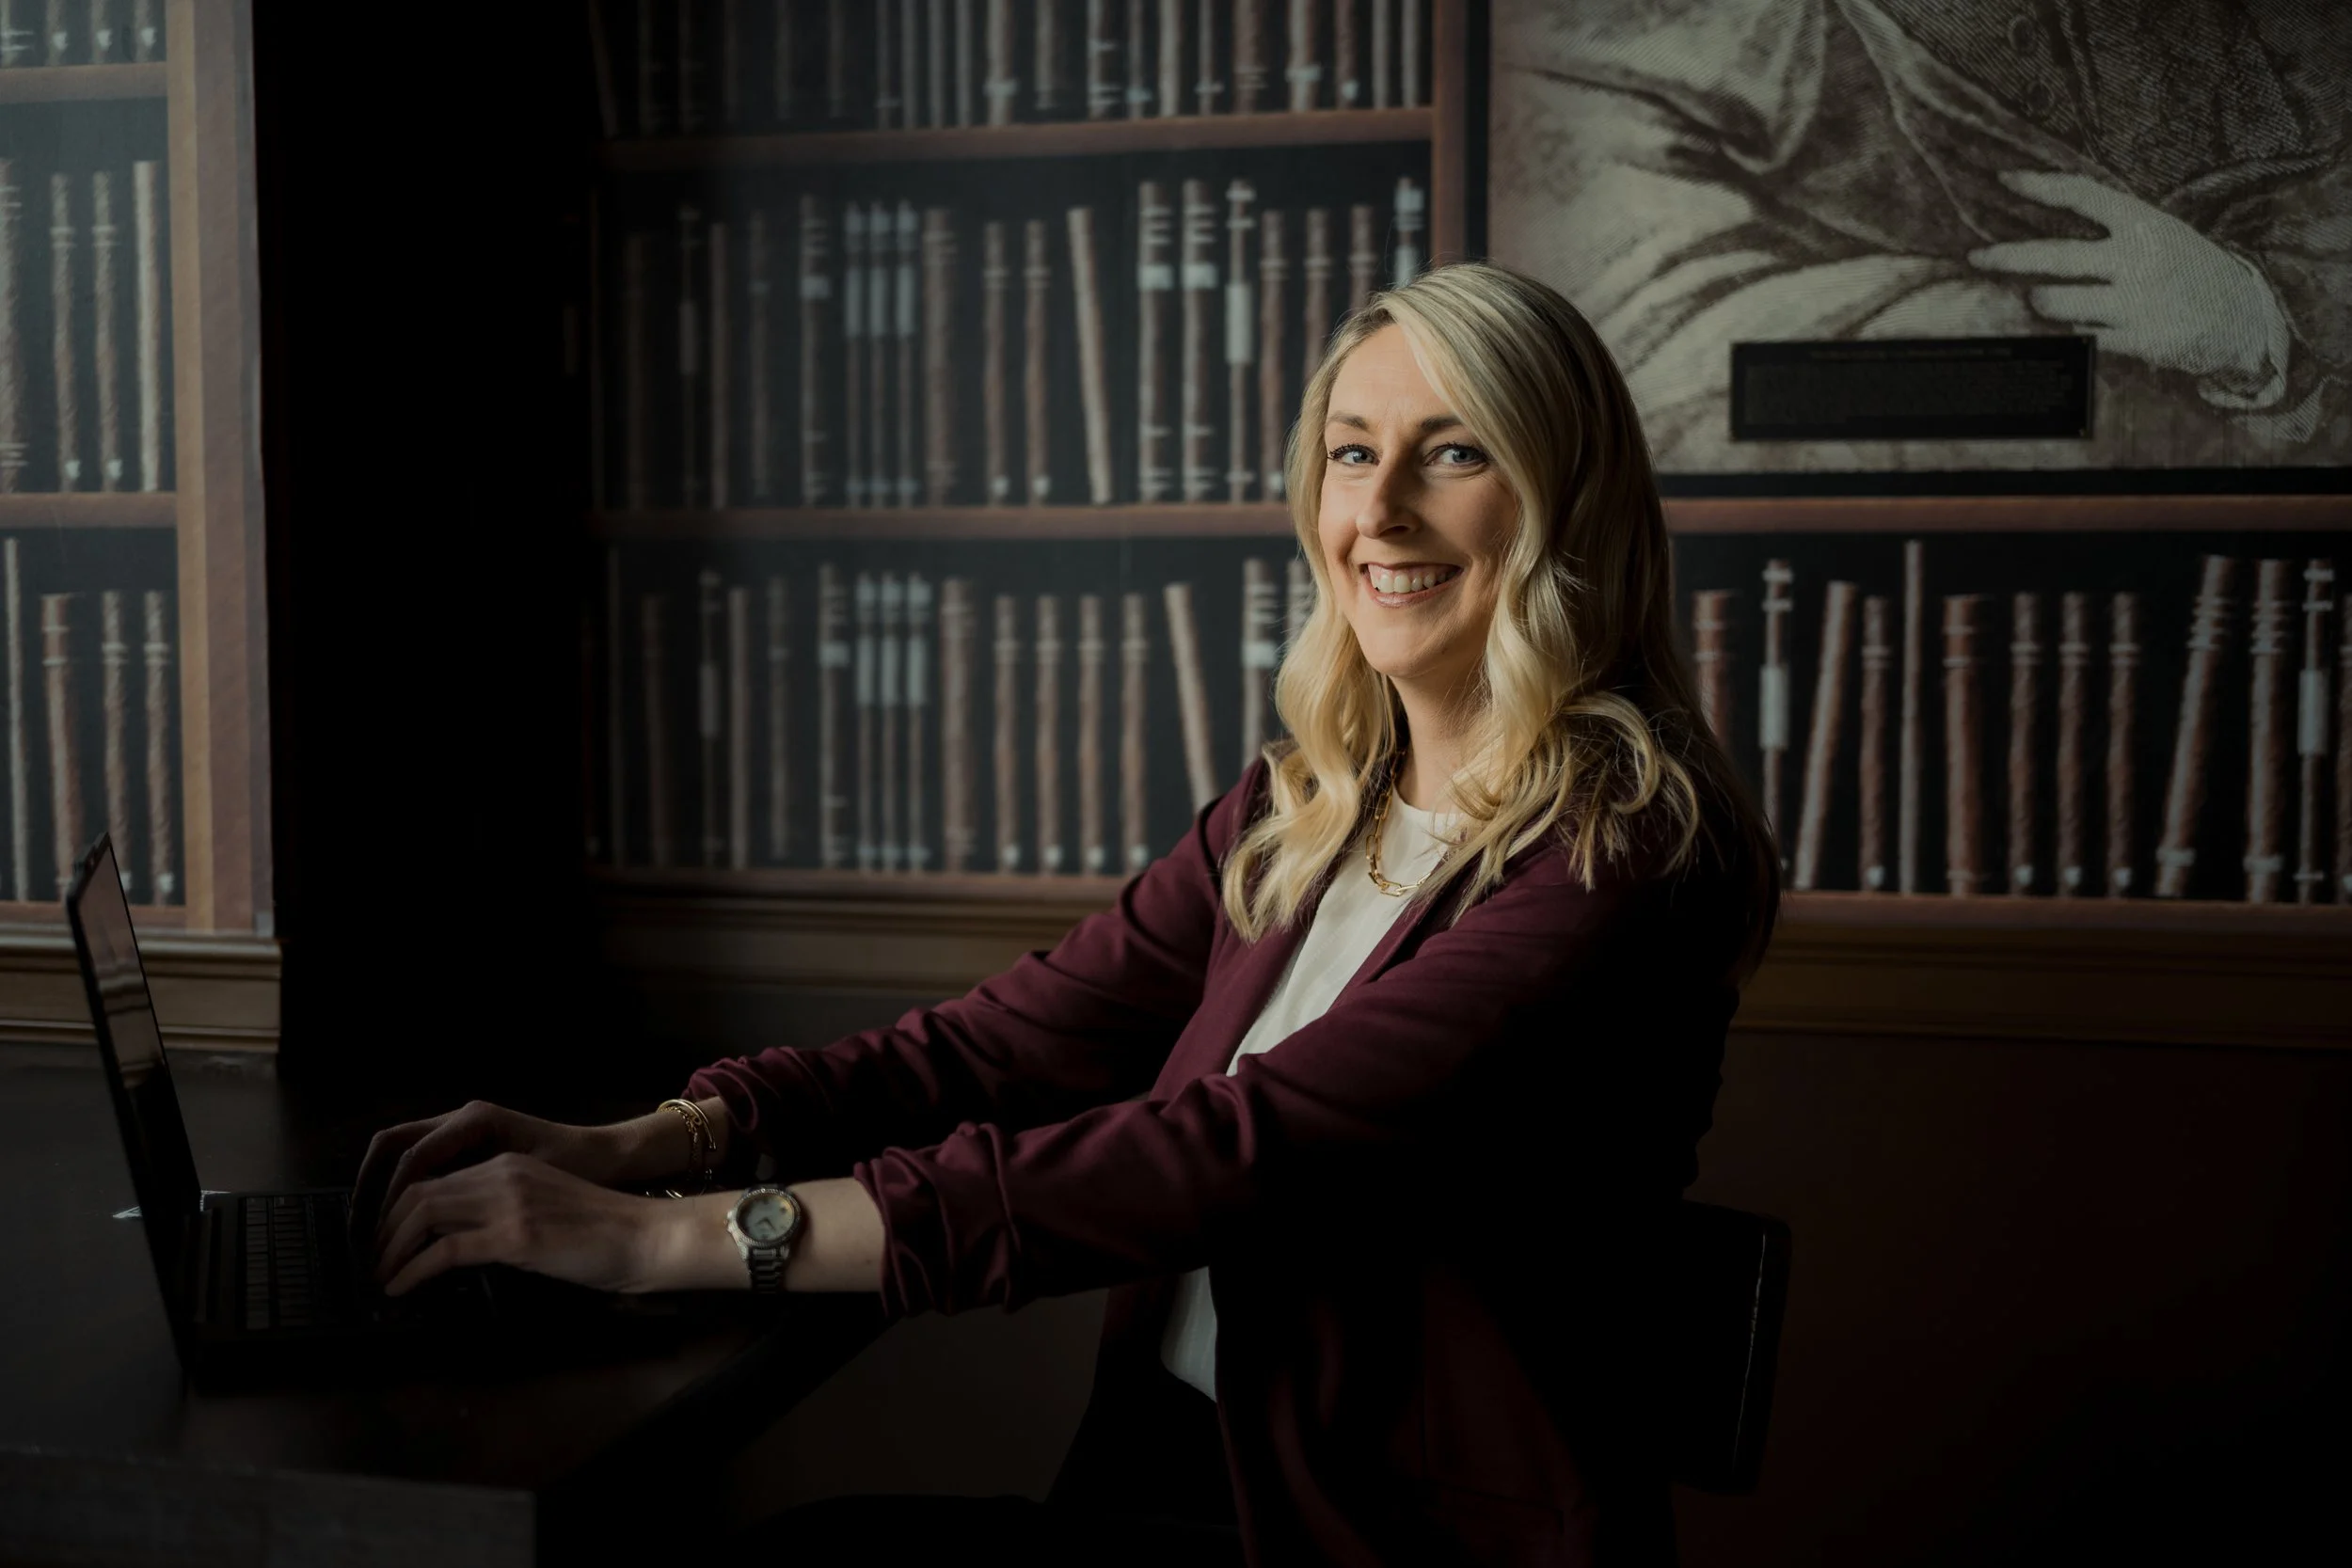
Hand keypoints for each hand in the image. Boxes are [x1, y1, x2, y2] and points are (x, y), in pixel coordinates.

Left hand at [372, 1152, 686, 1295]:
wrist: (645, 1236)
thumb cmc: (603, 1233)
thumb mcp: (545, 1208)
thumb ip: (505, 1213)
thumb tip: (461, 1243)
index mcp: (510, 1166)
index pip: (437, 1179)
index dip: (400, 1211)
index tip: (387, 1241)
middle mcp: (503, 1174)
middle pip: (419, 1193)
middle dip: (385, 1230)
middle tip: (374, 1263)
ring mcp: (508, 1203)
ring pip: (423, 1214)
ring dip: (391, 1249)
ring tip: (382, 1277)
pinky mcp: (514, 1236)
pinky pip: (444, 1250)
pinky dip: (413, 1271)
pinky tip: (402, 1289)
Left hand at [1967, 170, 2287, 386]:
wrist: (2240, 315)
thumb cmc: (2185, 268)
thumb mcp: (2158, 232)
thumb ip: (2111, 224)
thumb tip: (2048, 206)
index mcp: (2143, 223)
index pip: (2083, 195)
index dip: (2040, 186)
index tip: (2005, 179)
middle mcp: (2137, 259)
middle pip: (2054, 256)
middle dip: (2008, 257)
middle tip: (1977, 257)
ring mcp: (2136, 302)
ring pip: (2057, 302)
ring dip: (2042, 301)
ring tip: (2044, 298)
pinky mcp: (2136, 340)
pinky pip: (2078, 337)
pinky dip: (2070, 332)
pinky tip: (2076, 327)